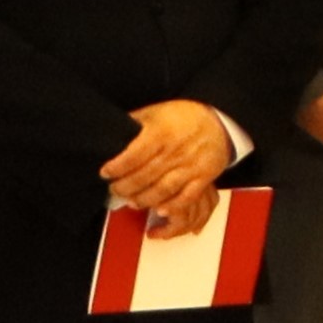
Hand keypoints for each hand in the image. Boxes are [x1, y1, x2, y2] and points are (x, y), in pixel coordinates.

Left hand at [101, 99, 234, 229]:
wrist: (217, 121)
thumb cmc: (181, 117)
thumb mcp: (155, 112)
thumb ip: (134, 124)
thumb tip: (111, 136)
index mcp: (161, 133)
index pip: (133, 155)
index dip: (117, 167)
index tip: (105, 173)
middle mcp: (176, 151)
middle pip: (145, 176)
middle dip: (125, 187)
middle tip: (114, 190)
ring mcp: (191, 165)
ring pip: (163, 189)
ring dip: (144, 199)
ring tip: (132, 201)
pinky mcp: (204, 177)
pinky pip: (187, 196)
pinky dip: (173, 206)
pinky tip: (160, 210)